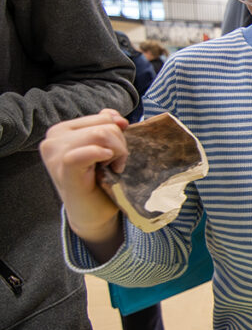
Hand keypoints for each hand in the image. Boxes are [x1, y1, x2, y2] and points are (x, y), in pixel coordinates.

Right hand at [39, 109, 128, 242]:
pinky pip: (87, 151)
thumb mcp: (105, 148)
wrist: (91, 214)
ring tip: (111, 170)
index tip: (114, 155)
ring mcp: (55, 154)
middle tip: (113, 166)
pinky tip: (107, 169)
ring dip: (118, 153)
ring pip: (102, 134)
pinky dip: (104, 156)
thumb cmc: (99, 182)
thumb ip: (106, 127)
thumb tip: (115, 116)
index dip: (118, 134)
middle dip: (120, 145)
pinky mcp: (64, 170)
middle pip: (105, 125)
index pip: (103, 117)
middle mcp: (53, 138)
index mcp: (62, 130)